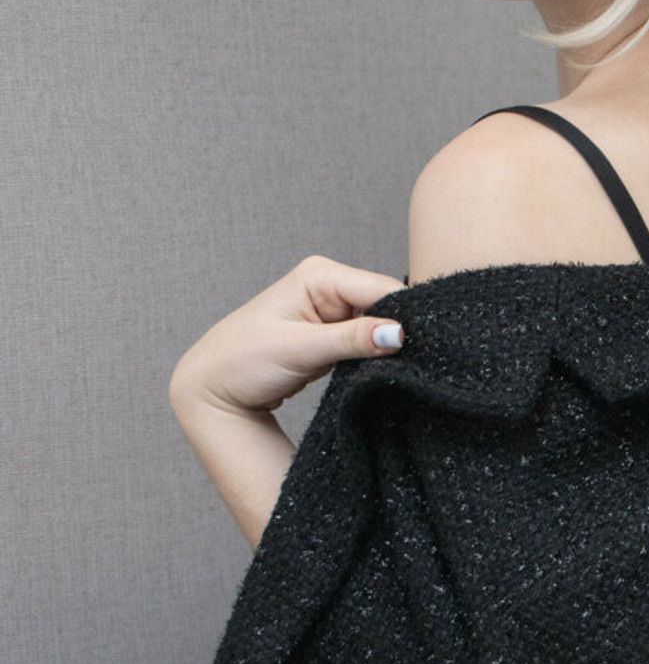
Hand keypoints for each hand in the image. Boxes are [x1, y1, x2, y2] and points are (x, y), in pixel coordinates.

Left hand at [170, 255, 405, 416]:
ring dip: (386, 345)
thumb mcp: (299, 350)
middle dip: (397, 330)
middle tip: (410, 360)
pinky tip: (377, 368)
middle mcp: (328, 285)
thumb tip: (398, 334)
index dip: (404, 315)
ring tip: (391, 367)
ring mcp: (331, 310)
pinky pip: (367, 339)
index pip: (381, 288)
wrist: (214, 388)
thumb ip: (351, 340)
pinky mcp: (333, 334)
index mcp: (320, 275)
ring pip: (380, 323)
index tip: (420, 345)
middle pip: (385, 303)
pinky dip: (374, 355)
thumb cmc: (242, 362)